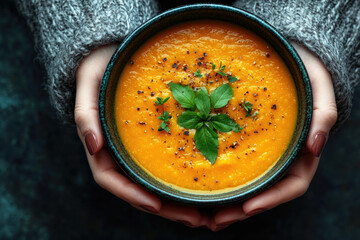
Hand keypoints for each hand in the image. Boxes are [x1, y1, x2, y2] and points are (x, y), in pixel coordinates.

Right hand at [75, 44, 209, 227]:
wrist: (115, 55)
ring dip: (180, 202)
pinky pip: (170, 164)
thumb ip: (84, 113)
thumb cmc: (100, 69)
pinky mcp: (158, 141)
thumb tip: (92, 145)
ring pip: (158, 184)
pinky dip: (186, 179)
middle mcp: (122, 154)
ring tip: (208, 213)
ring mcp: (140, 151)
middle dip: (167, 208)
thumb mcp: (88, 82)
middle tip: (196, 219)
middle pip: (141, 190)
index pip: (113, 180)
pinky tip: (208, 184)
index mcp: (103, 147)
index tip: (156, 205)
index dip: (133, 195)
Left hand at [210, 42, 337, 230]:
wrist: (289, 62)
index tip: (248, 208)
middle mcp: (280, 159)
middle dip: (239, 210)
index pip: (291, 186)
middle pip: (262, 193)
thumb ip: (324, 116)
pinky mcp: (242, 142)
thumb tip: (316, 147)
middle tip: (213, 220)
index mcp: (300, 154)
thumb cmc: (307, 75)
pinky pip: (230, 163)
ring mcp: (260, 153)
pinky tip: (197, 183)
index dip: (271, 200)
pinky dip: (217, 178)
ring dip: (225, 201)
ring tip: (201, 213)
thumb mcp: (321, 90)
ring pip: (245, 184)